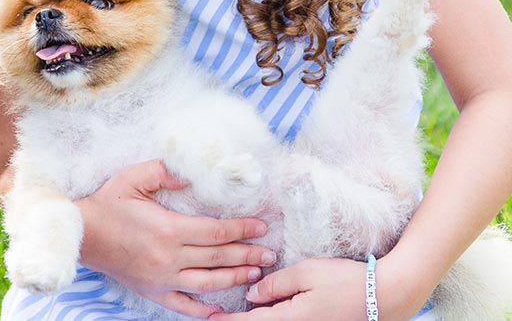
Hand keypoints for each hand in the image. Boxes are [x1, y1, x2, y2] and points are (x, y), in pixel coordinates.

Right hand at [77, 159, 275, 317]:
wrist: (83, 234)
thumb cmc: (110, 202)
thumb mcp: (137, 176)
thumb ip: (166, 171)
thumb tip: (193, 175)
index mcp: (169, 229)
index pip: (216, 231)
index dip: (242, 229)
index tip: (261, 226)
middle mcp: (169, 258)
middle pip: (218, 258)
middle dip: (248, 255)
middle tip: (270, 253)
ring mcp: (162, 278)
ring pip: (208, 282)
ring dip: (234, 278)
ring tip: (256, 274)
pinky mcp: (153, 291)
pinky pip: (183, 304)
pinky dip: (204, 309)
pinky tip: (221, 310)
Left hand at [210, 257, 367, 320]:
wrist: (381, 297)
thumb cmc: (344, 280)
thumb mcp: (306, 273)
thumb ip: (276, 284)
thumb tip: (250, 295)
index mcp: (290, 319)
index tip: (208, 320)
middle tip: (217, 315)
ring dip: (256, 319)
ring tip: (236, 312)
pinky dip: (270, 317)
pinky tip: (263, 309)